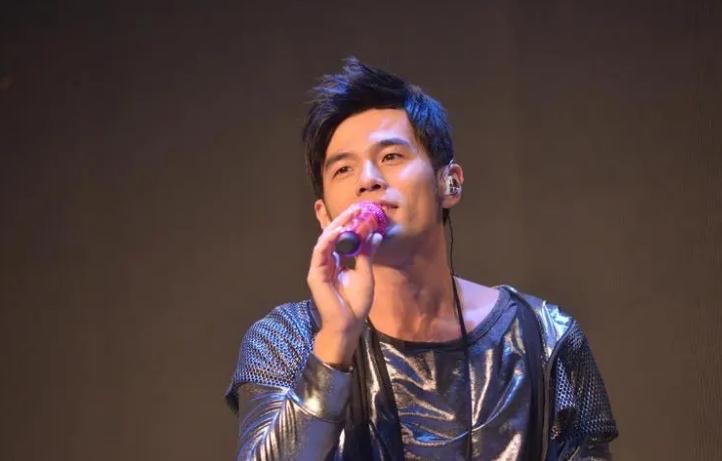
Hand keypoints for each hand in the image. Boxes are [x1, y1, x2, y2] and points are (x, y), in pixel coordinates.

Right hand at [307, 204, 383, 365]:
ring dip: (337, 225)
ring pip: (325, 240)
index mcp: (337, 262)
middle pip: (332, 235)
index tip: (359, 210)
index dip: (346, 223)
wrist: (348, 324)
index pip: (339, 238)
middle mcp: (327, 262)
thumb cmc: (356, 303)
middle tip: (356, 207)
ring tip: (350, 215)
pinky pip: (320, 251)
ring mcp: (319, 267)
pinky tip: (340, 231)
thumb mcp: (366, 274)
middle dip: (343, 220)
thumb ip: (367, 255)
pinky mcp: (315, 274)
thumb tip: (375, 235)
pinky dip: (329, 239)